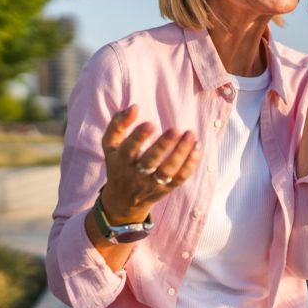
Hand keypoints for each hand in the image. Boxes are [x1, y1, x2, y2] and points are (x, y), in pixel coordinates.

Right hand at [99, 104, 201, 222]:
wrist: (122, 201)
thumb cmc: (118, 164)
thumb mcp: (110, 146)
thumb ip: (117, 124)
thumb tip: (134, 107)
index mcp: (121, 160)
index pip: (129, 149)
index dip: (139, 137)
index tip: (151, 123)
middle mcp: (136, 173)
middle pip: (150, 161)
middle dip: (163, 145)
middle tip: (175, 130)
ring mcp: (151, 183)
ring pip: (168, 170)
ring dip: (181, 153)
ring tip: (190, 135)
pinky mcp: (165, 189)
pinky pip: (180, 178)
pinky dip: (190, 164)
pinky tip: (197, 147)